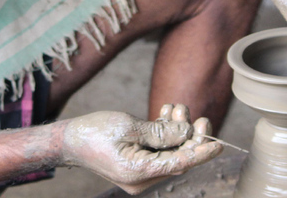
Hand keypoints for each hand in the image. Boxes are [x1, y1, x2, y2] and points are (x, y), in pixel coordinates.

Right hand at [60, 104, 221, 194]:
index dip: (201, 153)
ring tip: (177, 107)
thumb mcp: (129, 126)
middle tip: (199, 117)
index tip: (219, 143)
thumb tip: (186, 132)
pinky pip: (157, 153)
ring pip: (169, 155)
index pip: (180, 164)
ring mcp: (138, 175)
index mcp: (139, 172)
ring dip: (176, 133)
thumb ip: (160, 132)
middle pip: (177, 160)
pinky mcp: (135, 166)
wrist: (68, 140)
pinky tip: (166, 114)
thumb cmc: (93, 131)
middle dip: (189, 138)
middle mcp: (141, 179)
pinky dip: (164, 136)